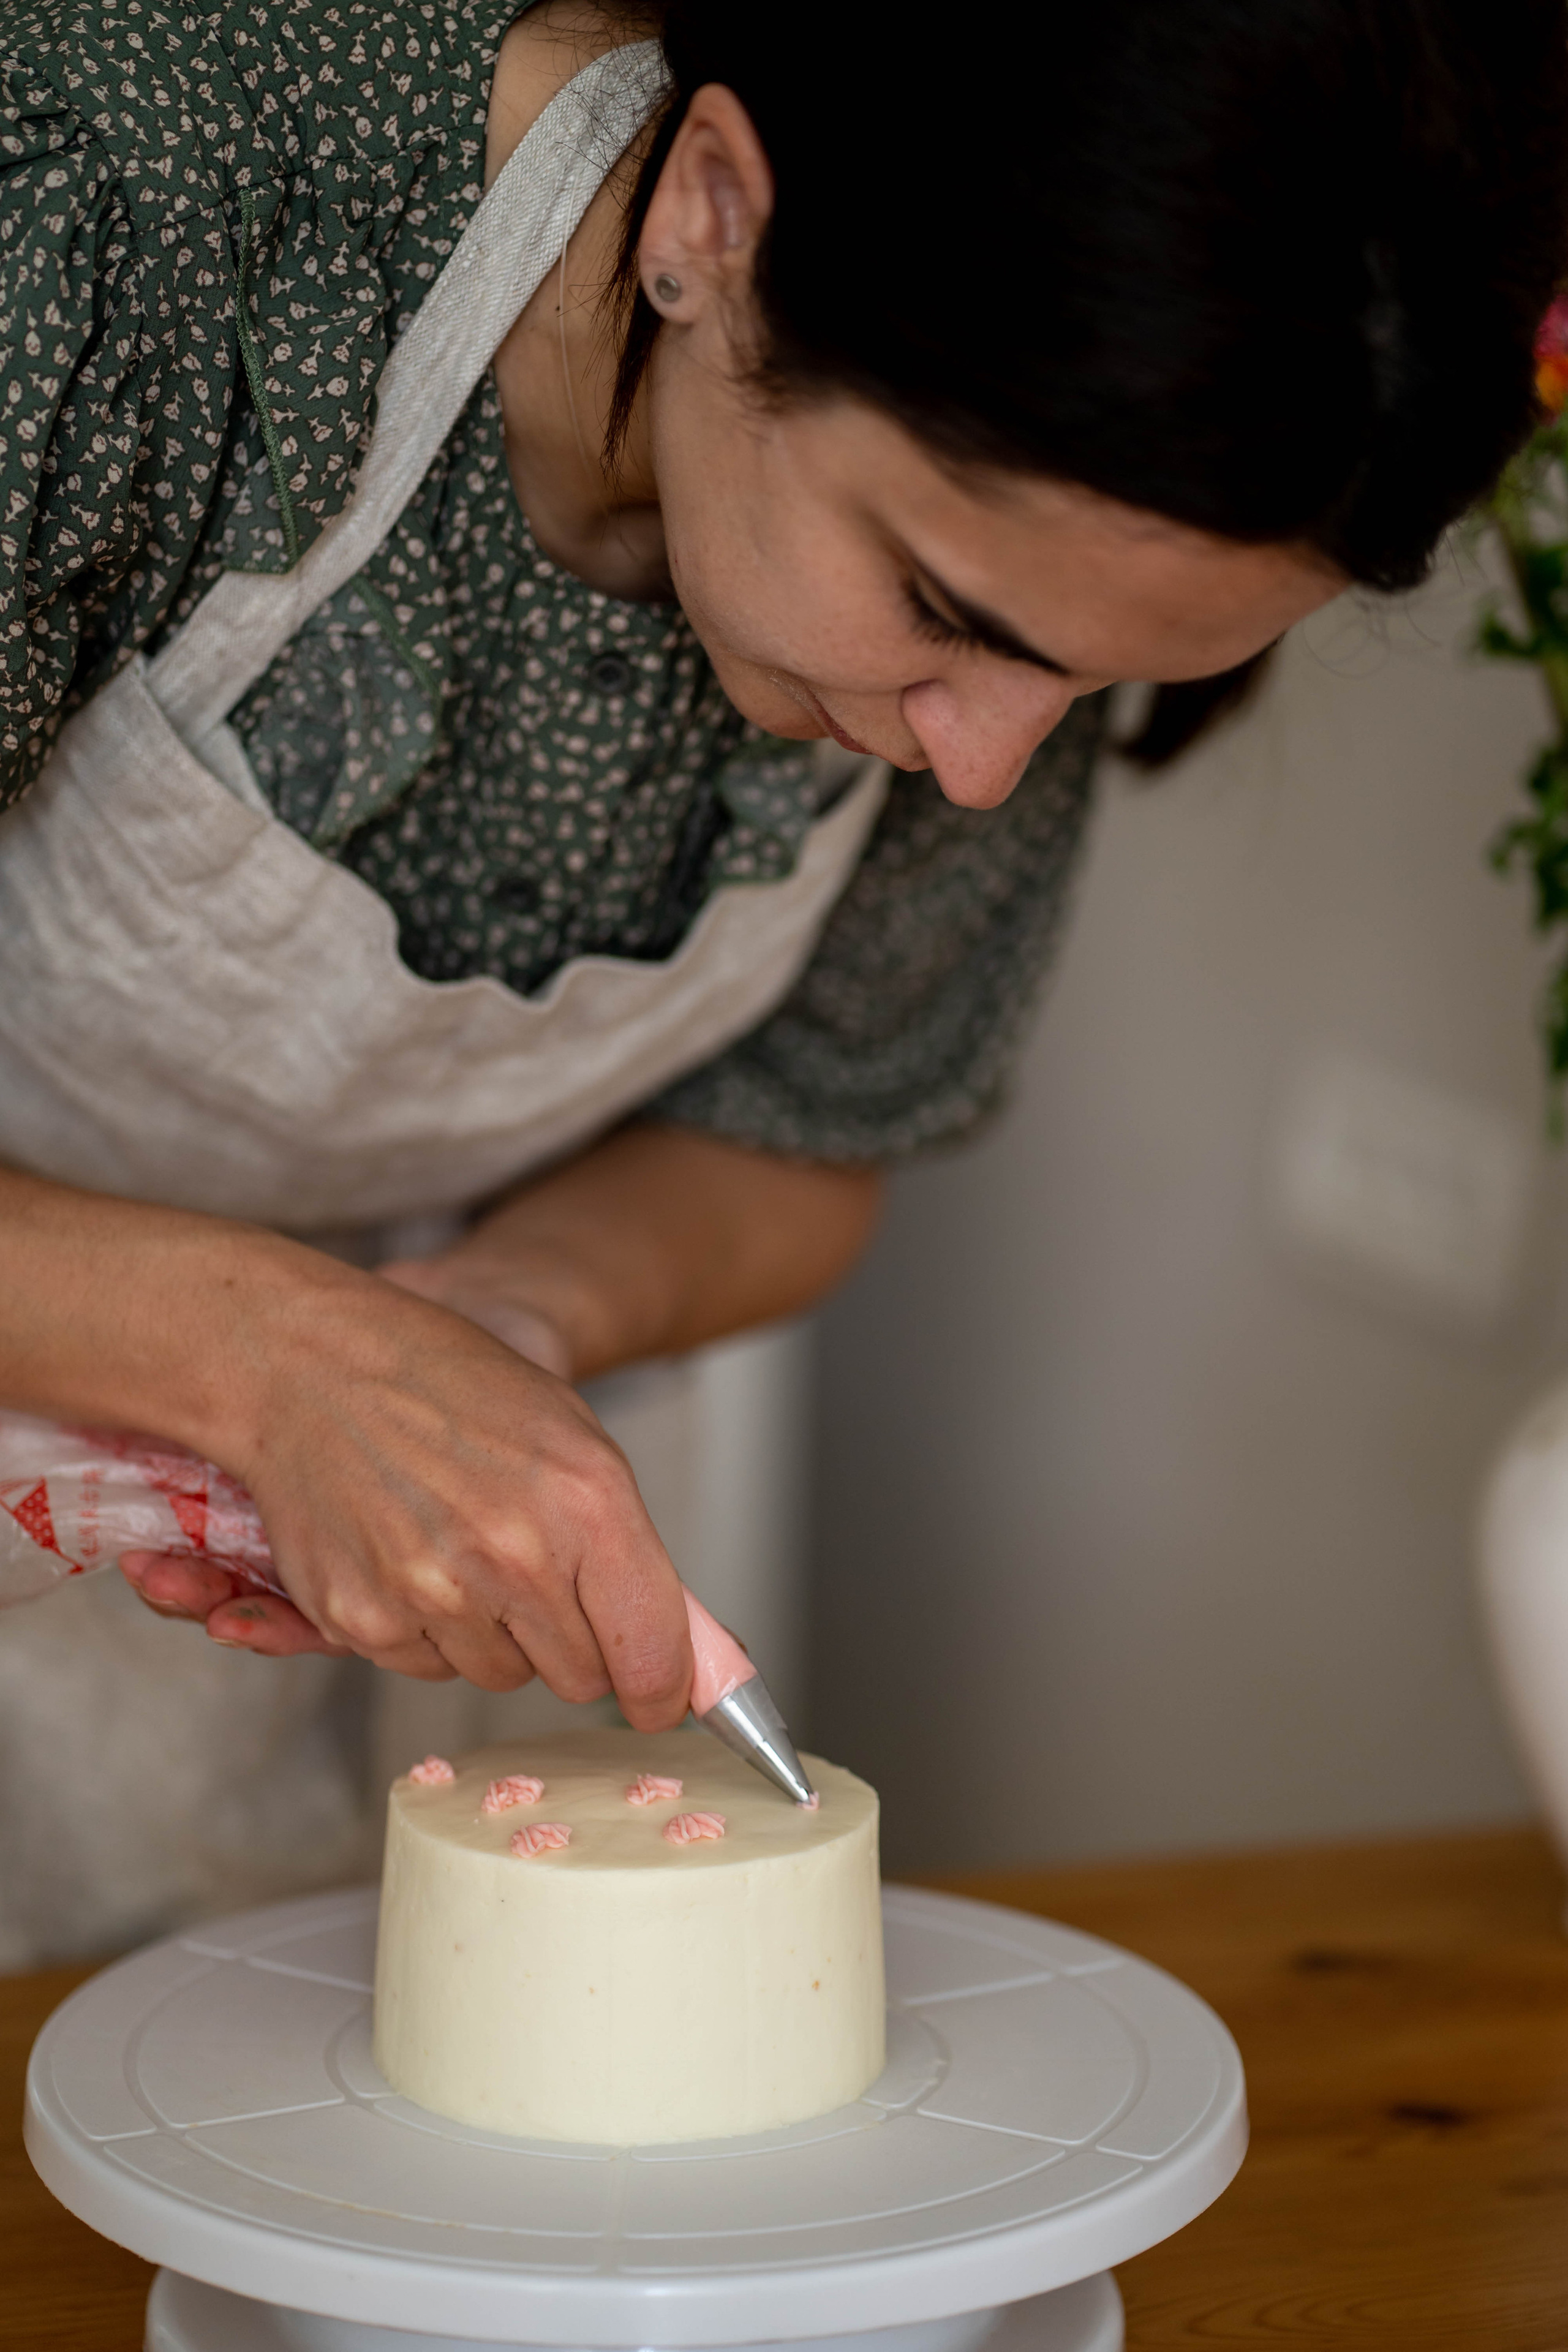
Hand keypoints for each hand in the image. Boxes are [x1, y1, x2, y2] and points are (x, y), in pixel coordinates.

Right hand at [121, 1262, 690, 1724]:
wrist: (310, 1363)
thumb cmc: (449, 1387)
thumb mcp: (574, 1443)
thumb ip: (636, 1559)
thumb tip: (706, 1673)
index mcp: (585, 1500)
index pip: (651, 1652)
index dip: (663, 1690)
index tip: (660, 1699)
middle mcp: (512, 1553)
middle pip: (577, 1676)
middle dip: (570, 1641)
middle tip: (533, 1571)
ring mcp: (431, 1591)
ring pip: (499, 1675)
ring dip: (493, 1633)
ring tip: (460, 1544)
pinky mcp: (360, 1618)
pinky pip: (425, 1666)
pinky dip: (425, 1628)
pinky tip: (407, 1553)